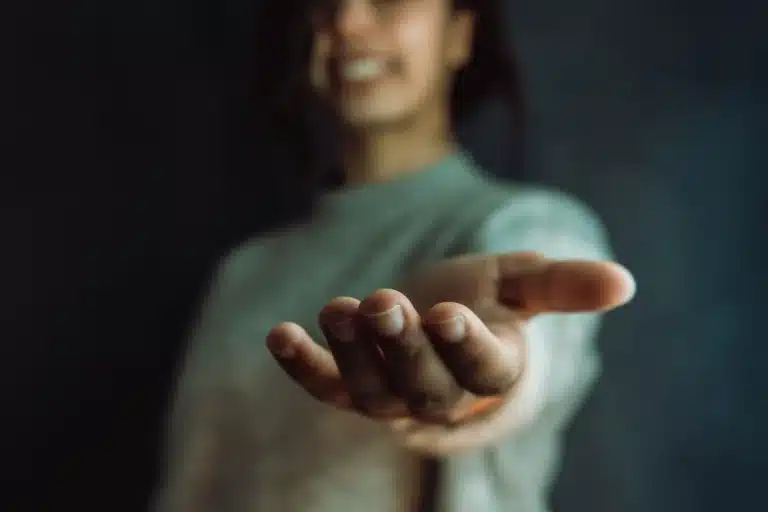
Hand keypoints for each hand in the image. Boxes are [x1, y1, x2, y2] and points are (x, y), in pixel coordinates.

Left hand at [266, 252, 634, 424]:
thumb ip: (566, 285)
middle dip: (403, 349)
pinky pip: (325, 385)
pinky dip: (302, 366)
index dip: (467, 346)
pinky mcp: (350, 385)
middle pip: (423, 386)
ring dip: (351, 352)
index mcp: (489, 368)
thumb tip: (626, 283)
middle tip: (385, 304)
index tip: (450, 314)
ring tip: (339, 309)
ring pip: (371, 389)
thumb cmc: (487, 303)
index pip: (483, 369)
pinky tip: (279, 335)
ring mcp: (392, 394)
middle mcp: (440, 392)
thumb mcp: (522, 284)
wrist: (439, 326)